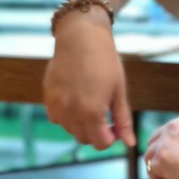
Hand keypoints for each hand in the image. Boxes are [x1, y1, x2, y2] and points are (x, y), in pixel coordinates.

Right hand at [43, 9, 135, 148]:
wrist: (80, 35)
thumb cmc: (104, 60)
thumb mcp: (119, 91)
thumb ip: (123, 120)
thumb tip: (130, 143)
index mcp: (91, 112)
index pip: (100, 143)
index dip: (110, 138)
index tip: (114, 126)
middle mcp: (71, 112)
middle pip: (84, 139)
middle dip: (96, 133)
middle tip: (104, 116)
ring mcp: (57, 106)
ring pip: (70, 130)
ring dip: (81, 125)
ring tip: (89, 104)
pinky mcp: (48, 98)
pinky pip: (57, 118)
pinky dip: (66, 116)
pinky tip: (74, 100)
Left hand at [144, 113, 178, 178]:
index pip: (165, 134)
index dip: (168, 150)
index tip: (177, 162)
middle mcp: (170, 128)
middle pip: (152, 144)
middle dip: (159, 159)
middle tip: (172, 173)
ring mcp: (162, 144)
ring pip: (149, 159)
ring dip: (160, 172)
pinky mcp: (159, 160)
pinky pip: (152, 174)